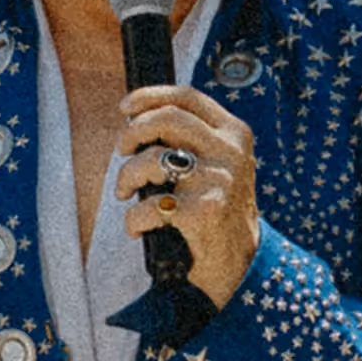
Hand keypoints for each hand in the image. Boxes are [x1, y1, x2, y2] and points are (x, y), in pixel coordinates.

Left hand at [117, 83, 260, 307]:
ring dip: (126, 177)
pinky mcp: (204, 213)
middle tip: (121, 151)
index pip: (187, 98)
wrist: (240, 263)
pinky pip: (149, 205)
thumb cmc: (218, 210)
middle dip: (132, 133)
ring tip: (124, 192)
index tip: (124, 107)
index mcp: (234, 134)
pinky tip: (138, 228)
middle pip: (167, 119)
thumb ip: (191, 138)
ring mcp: (219, 181)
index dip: (150, 96)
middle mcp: (231, 152)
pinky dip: (133, 219)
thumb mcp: (218, 164)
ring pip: (152, 160)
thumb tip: (138, 116)